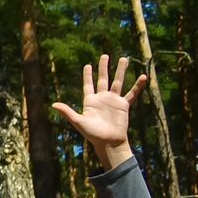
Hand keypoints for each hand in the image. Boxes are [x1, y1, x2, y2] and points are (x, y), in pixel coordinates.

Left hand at [52, 54, 145, 168]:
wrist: (108, 142)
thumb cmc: (92, 134)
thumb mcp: (78, 121)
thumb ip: (67, 112)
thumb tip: (53, 105)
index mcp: (90, 101)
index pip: (88, 85)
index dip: (87, 76)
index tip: (87, 65)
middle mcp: (102, 99)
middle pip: (103, 79)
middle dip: (103, 68)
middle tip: (105, 55)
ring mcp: (113, 101)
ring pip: (118, 82)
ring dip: (120, 71)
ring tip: (124, 58)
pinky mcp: (124, 106)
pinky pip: (132, 94)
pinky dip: (137, 86)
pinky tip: (143, 76)